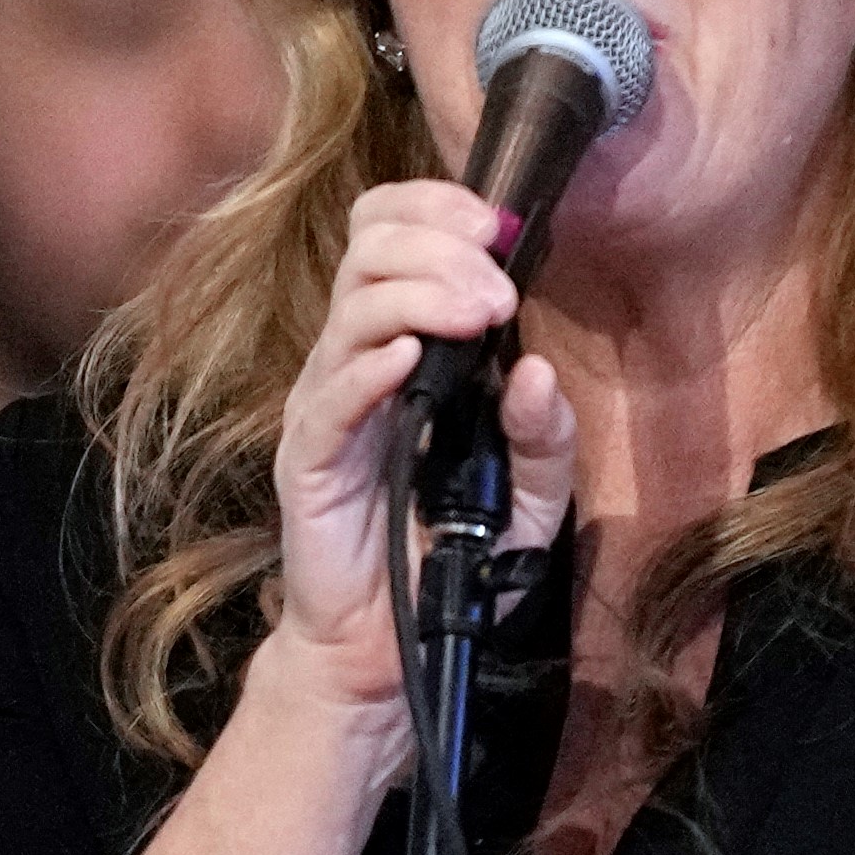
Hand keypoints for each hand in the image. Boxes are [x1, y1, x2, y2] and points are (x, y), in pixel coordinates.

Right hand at [269, 181, 575, 711]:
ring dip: (420, 294)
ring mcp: (328, 406)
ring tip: (480, 314)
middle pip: (368, 253)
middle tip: (499, 282)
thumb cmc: (453, 556)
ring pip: (352, 310)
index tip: (499, 222)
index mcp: (407, 346)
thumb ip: (546, 438)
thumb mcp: (531, 499)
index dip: (435, 209)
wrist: (392, 645)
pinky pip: (330, 397)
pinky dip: (371, 366)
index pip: (393, 237)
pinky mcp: (309, 458)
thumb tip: (539, 371)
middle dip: (438, 246)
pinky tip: (412, 359)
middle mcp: (358, 362)